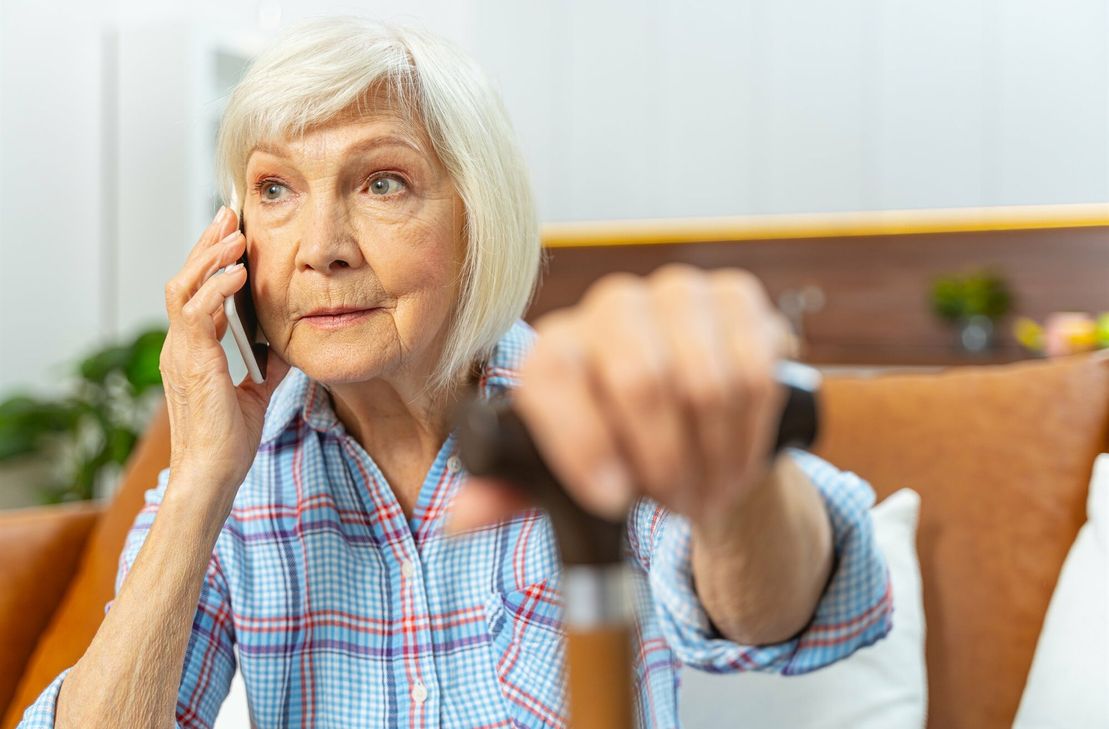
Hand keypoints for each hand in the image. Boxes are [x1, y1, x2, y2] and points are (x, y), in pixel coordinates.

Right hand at [159, 206, 289, 499]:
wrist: (215, 472)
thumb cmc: (230, 439)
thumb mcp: (257, 390)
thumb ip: (268, 364)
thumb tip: (290, 343)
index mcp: (194, 348)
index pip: (198, 290)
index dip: (214, 260)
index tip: (234, 233)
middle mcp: (181, 344)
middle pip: (186, 278)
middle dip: (208, 244)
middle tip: (230, 214)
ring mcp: (181, 351)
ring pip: (184, 287)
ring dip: (210, 257)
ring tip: (234, 234)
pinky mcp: (190, 361)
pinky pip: (196, 313)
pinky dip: (216, 289)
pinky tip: (239, 273)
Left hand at [450, 264, 792, 535]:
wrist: (690, 415)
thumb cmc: (614, 443)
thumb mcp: (557, 474)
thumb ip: (510, 492)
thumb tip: (458, 521)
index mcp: (556, 344)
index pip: (553, 374)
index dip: (582, 441)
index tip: (612, 500)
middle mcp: (610, 305)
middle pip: (641, 379)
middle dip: (664, 464)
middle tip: (673, 506)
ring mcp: (677, 293)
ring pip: (707, 382)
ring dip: (713, 458)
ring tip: (703, 491)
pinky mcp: (736, 296)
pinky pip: (757, 368)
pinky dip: (750, 430)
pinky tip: (737, 456)